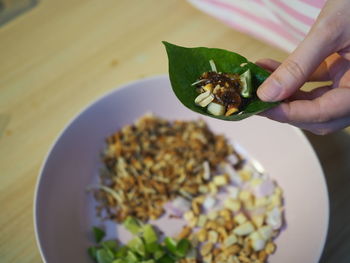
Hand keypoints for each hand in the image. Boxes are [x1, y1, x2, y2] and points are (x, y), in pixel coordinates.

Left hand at [256, 0, 349, 134]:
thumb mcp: (329, 32)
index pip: (322, 114)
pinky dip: (294, 79)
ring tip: (258, 82)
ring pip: (315, 101)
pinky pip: (316, 83)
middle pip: (318, 115)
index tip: (261, 108)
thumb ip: (298, 65)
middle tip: (256, 100)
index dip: (288, 114)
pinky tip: (270, 68)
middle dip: (285, 109)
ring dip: (285, 94)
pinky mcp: (343, 71)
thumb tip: (267, 94)